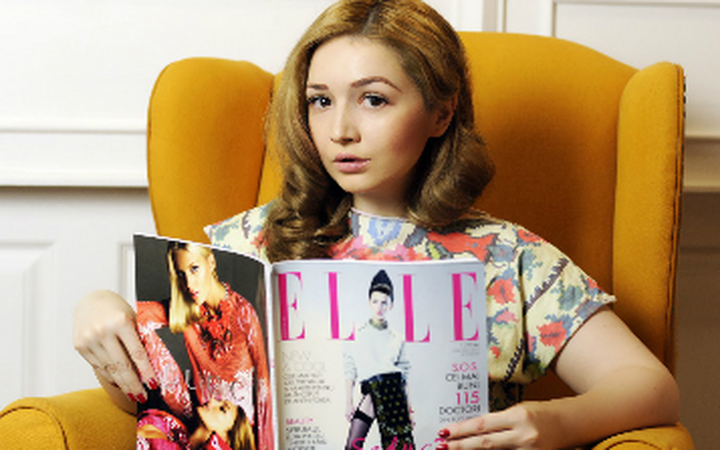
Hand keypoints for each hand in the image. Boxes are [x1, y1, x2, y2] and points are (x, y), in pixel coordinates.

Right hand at [73, 290, 156, 406]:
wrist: (90, 300)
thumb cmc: (116, 309)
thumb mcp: (133, 318)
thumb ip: (140, 338)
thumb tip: (152, 364)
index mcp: (121, 322)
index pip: (137, 353)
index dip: (146, 371)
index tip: (153, 383)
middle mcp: (103, 331)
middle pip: (121, 365)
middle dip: (134, 384)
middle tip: (143, 395)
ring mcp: (89, 340)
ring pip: (109, 369)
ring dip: (122, 384)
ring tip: (133, 393)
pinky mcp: (80, 346)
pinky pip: (98, 367)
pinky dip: (110, 376)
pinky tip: (119, 382)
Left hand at [437, 402, 558, 449]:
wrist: (574, 423)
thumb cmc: (546, 412)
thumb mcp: (521, 410)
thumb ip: (500, 421)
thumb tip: (476, 430)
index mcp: (518, 415)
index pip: (483, 424)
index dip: (461, 430)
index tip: (444, 432)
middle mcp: (523, 434)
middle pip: (485, 443)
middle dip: (461, 446)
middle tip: (441, 446)